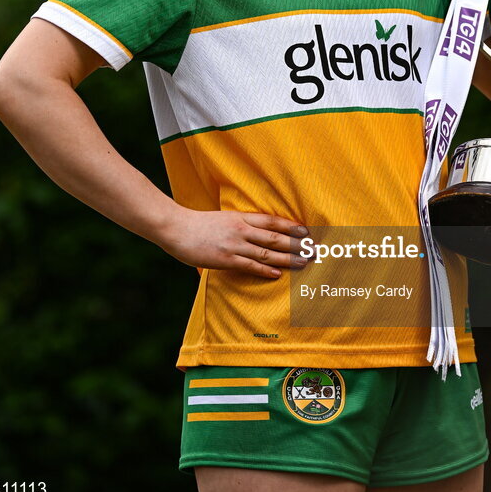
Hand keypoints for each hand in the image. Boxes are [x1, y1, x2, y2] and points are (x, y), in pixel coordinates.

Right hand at [159, 208, 309, 278]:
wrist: (176, 227)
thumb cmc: (199, 224)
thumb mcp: (224, 219)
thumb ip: (241, 224)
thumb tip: (258, 232)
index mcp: (241, 217)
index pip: (272, 221)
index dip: (291, 226)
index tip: (307, 231)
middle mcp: (241, 229)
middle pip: (275, 237)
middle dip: (297, 244)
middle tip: (314, 249)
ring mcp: (234, 244)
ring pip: (267, 252)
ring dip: (287, 258)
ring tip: (304, 262)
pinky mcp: (225, 259)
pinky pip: (250, 265)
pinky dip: (265, 269)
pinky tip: (278, 273)